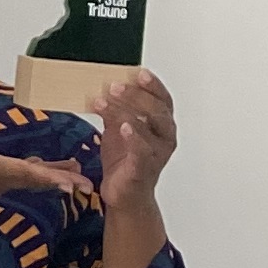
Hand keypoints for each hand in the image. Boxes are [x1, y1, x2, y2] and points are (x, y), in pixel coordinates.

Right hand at [0, 109, 93, 220]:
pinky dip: (31, 178)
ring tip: (72, 174)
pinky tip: (38, 170)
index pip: (24, 173)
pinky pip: (15, 184)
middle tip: (85, 183)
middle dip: (60, 181)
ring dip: (48, 179)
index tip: (70, 184)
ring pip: (25, 183)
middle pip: (33, 180)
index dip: (49, 177)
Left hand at [91, 70, 175, 219]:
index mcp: (162, 124)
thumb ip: (115, 109)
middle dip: (136, 95)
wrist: (124, 195)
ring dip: (127, 111)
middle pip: (157, 110)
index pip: (162, 99)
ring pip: (148, 128)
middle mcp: (165, 137)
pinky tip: (123, 127)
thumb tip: (103, 86)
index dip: (153, 85)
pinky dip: (134, 138)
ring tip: (107, 100)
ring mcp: (157, 154)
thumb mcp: (117, 128)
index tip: (139, 73)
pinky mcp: (144, 169)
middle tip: (115, 86)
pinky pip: (142, 151)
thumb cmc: (125, 160)